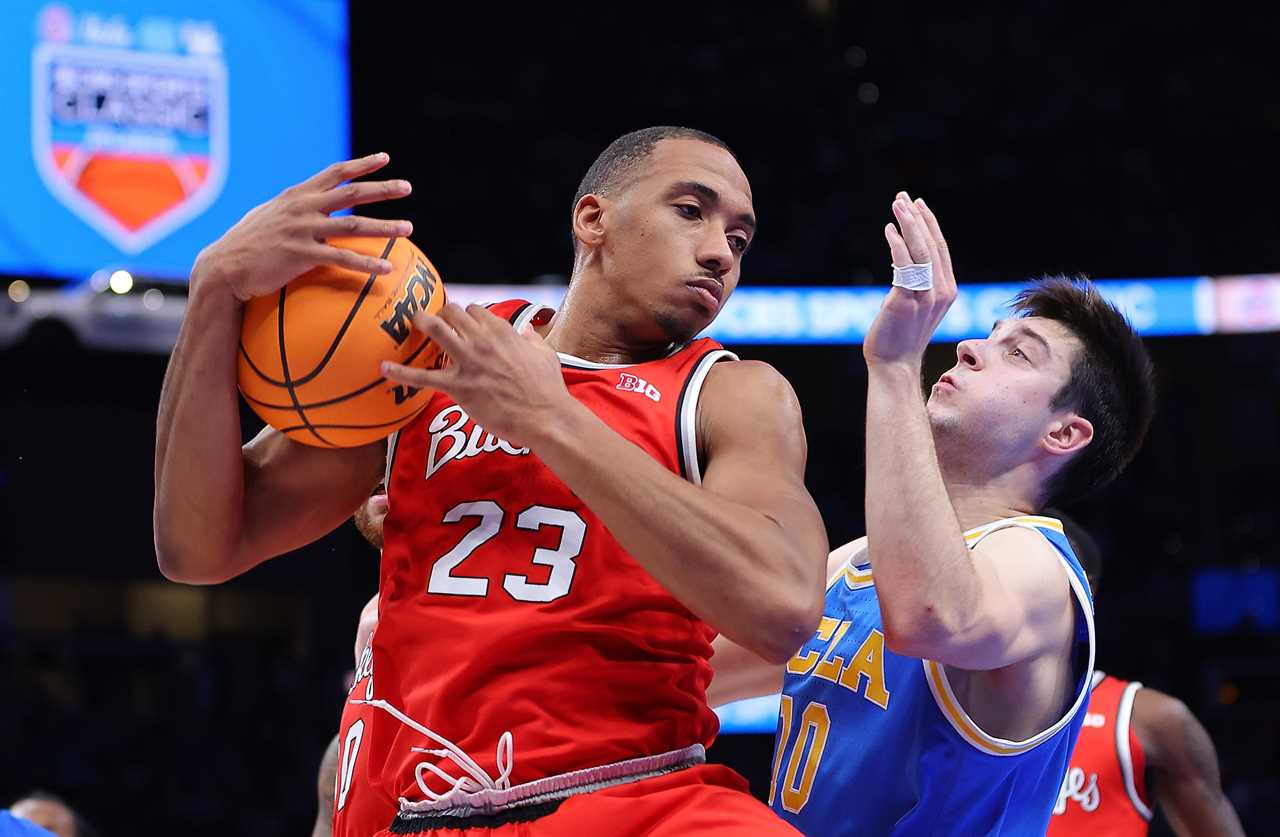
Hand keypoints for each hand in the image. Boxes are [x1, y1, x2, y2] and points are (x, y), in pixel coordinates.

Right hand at [191, 152, 413, 302]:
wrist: (224, 267)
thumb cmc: (248, 244)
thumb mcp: (270, 215)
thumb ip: (294, 208)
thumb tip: (311, 205)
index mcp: (298, 195)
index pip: (335, 173)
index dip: (362, 165)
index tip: (385, 159)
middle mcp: (303, 207)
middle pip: (352, 194)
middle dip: (383, 189)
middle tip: (407, 187)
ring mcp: (302, 230)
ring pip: (353, 225)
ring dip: (385, 227)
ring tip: (408, 228)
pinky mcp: (301, 256)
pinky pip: (341, 259)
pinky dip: (366, 264)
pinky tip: (387, 270)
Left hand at [381, 304, 571, 448]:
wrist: (544, 415)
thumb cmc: (547, 387)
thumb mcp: (545, 354)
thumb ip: (532, 338)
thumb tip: (528, 328)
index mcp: (503, 331)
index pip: (475, 310)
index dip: (465, 315)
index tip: (461, 324)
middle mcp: (482, 341)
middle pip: (452, 312)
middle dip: (440, 314)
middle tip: (433, 322)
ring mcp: (468, 362)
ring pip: (436, 330)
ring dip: (420, 323)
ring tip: (408, 322)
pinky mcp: (458, 387)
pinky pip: (423, 377)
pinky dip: (401, 372)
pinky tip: (383, 369)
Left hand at [863, 192, 956, 368]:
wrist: (893, 365)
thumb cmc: (899, 337)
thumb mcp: (915, 306)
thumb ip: (915, 285)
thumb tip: (902, 262)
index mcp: (947, 291)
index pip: (940, 249)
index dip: (929, 225)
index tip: (917, 205)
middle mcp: (941, 292)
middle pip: (932, 244)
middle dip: (918, 217)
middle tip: (903, 197)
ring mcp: (925, 297)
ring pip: (920, 251)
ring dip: (908, 224)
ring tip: (896, 205)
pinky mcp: (906, 301)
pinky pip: (904, 266)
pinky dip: (897, 245)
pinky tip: (888, 230)